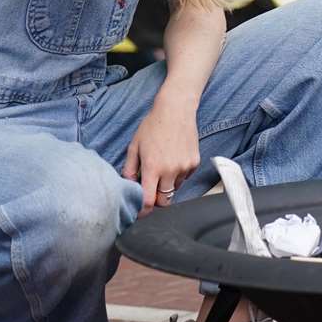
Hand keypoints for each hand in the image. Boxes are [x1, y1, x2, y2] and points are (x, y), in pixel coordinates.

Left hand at [123, 91, 200, 213]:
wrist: (175, 110)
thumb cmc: (152, 126)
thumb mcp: (134, 146)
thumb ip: (129, 170)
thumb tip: (127, 186)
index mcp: (152, 168)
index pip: (148, 201)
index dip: (143, 210)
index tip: (140, 212)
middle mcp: (170, 171)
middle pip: (164, 201)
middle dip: (156, 200)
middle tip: (150, 189)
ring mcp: (184, 167)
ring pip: (174, 189)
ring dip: (167, 185)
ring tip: (162, 166)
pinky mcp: (194, 163)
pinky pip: (184, 178)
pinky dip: (178, 175)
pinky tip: (173, 158)